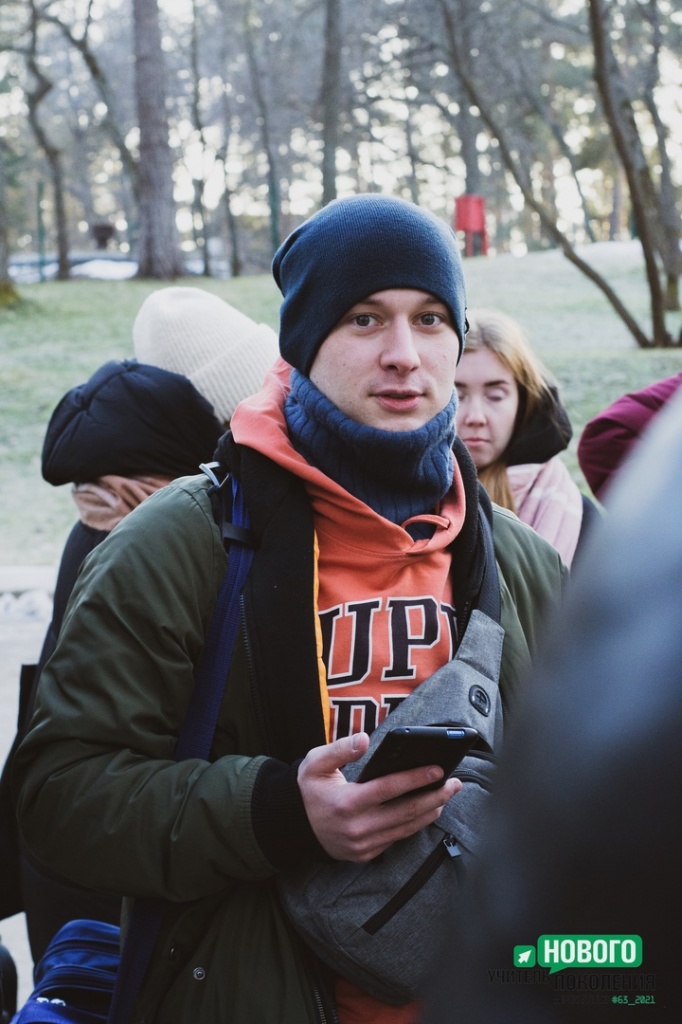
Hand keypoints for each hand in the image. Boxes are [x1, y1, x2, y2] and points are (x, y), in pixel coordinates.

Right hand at [297, 733, 461, 861]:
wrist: (294, 826)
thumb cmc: (308, 789)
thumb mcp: (315, 763)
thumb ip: (340, 749)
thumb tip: (365, 739)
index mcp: (346, 803)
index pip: (389, 789)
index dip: (415, 778)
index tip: (438, 768)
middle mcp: (357, 828)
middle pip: (406, 812)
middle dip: (435, 796)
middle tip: (455, 783)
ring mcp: (363, 845)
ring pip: (406, 828)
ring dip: (431, 811)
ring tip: (447, 794)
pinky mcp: (367, 854)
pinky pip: (397, 839)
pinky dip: (416, 824)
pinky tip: (428, 810)